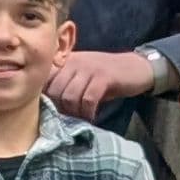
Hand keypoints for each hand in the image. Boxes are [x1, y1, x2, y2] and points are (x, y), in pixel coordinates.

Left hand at [45, 48, 160, 117]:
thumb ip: (64, 84)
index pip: (44, 80)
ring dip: (74, 113)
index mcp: (65, 61)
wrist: (135, 67)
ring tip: (80, 119)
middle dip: (59, 109)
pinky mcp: (104, 77)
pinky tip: (91, 117)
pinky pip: (88, 99)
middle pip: (55, 91)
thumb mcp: (81, 76)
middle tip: (68, 118)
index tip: (51, 111)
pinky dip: (88, 112)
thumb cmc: (105, 76)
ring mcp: (89, 68)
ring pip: (69, 96)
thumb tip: (46, 106)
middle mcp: (74, 61)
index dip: (45, 98)